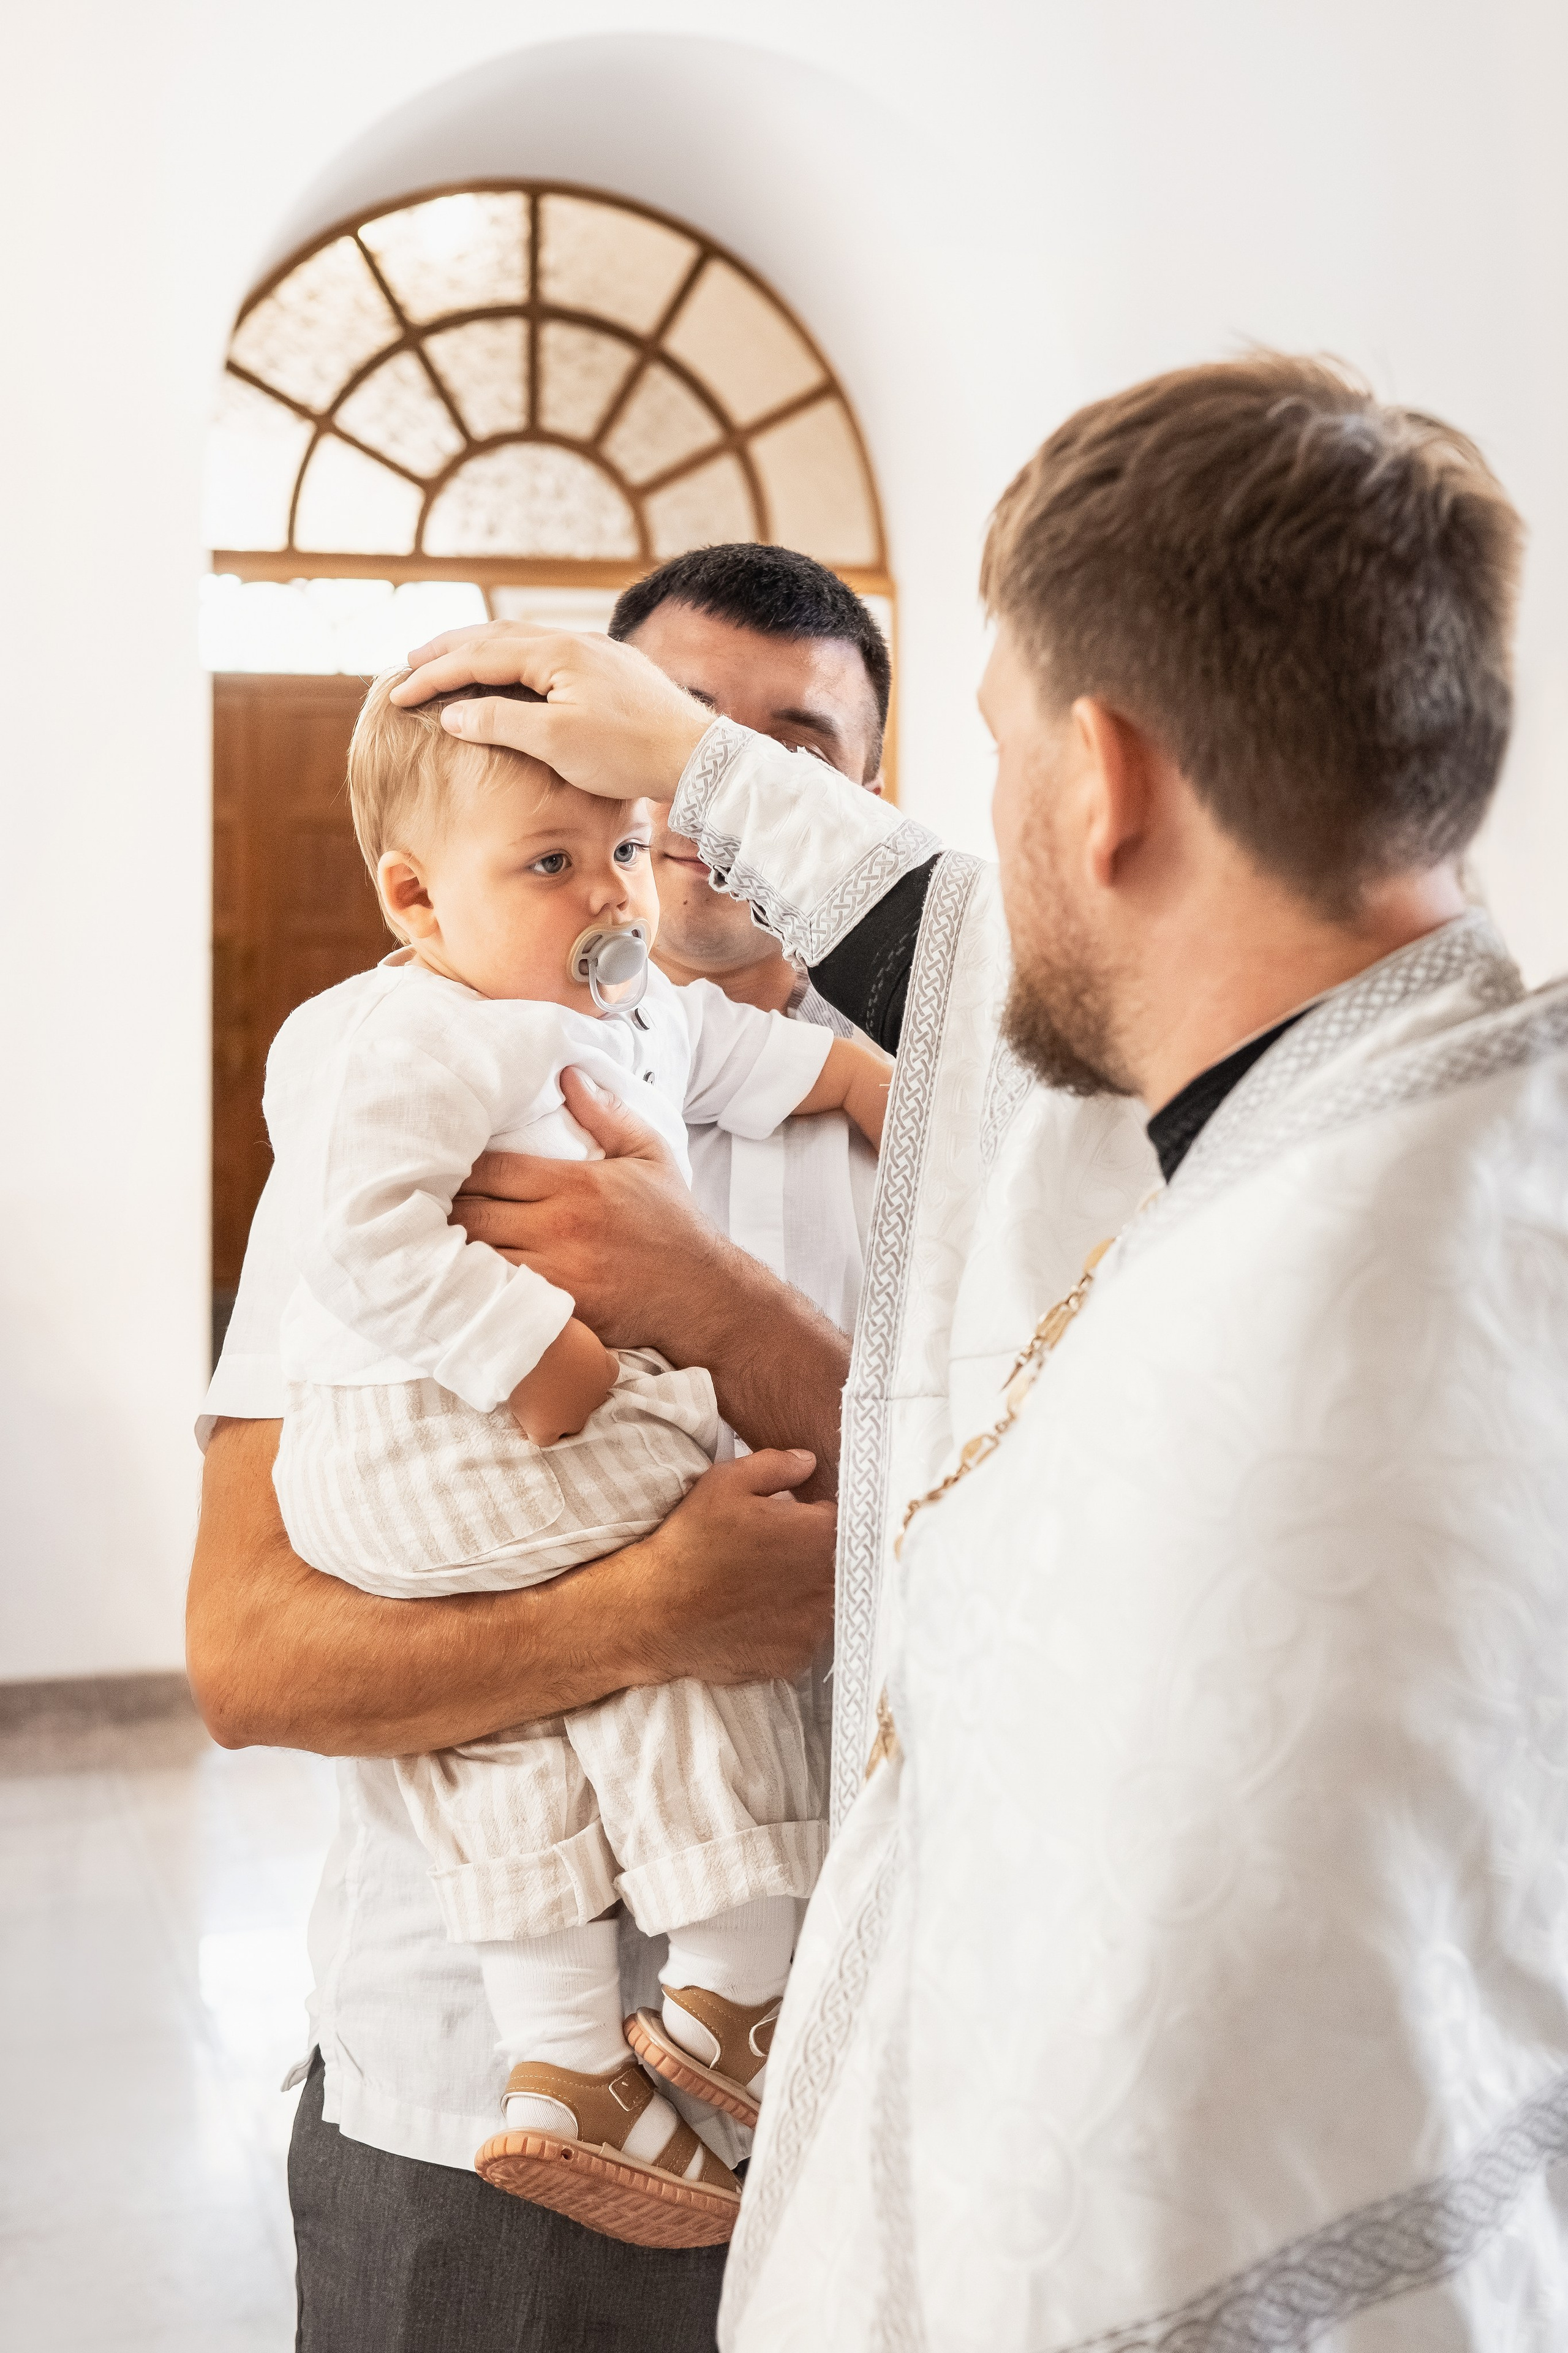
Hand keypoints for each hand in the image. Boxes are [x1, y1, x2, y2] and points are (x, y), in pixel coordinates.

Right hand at [391, 622, 713, 800]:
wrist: (697, 757)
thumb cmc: (628, 753)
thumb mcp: (554, 742)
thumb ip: (498, 722)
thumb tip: (452, 712)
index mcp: (555, 652)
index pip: (477, 656)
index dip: (433, 674)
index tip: (398, 692)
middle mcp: (575, 641)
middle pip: (497, 635)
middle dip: (450, 648)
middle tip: (411, 660)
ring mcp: (597, 653)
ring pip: (526, 642)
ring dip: (484, 650)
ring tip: (455, 661)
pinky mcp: (614, 670)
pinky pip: (552, 655)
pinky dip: (518, 661)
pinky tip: (517, 674)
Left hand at [452, 1064, 851, 1489]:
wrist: (703, 1298)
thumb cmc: (673, 1225)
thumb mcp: (650, 1157)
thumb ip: (606, 1114)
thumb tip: (567, 1073)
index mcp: (575, 1185)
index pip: (490, 1168)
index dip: (457, 1165)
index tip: (443, 1164)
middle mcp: (559, 1228)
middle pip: (470, 1213)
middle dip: (443, 1208)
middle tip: (425, 1205)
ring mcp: (554, 1275)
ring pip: (474, 1258)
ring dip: (450, 1250)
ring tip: (430, 1241)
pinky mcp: (555, 1314)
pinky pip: (495, 1298)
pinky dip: (473, 1288)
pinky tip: (458, 1280)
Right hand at [617, 1449, 836, 1687]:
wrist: (655, 1613)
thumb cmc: (690, 1543)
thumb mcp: (725, 1482)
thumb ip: (777, 1465)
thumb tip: (809, 1462)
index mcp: (821, 1534)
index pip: (846, 1519)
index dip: (820, 1517)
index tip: (799, 1520)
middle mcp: (829, 1583)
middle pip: (843, 1563)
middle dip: (818, 1555)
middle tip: (779, 1554)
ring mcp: (815, 1626)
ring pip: (828, 1602)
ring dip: (809, 1592)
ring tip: (768, 1586)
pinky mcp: (797, 1658)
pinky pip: (807, 1637)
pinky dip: (791, 1627)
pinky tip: (760, 1616)